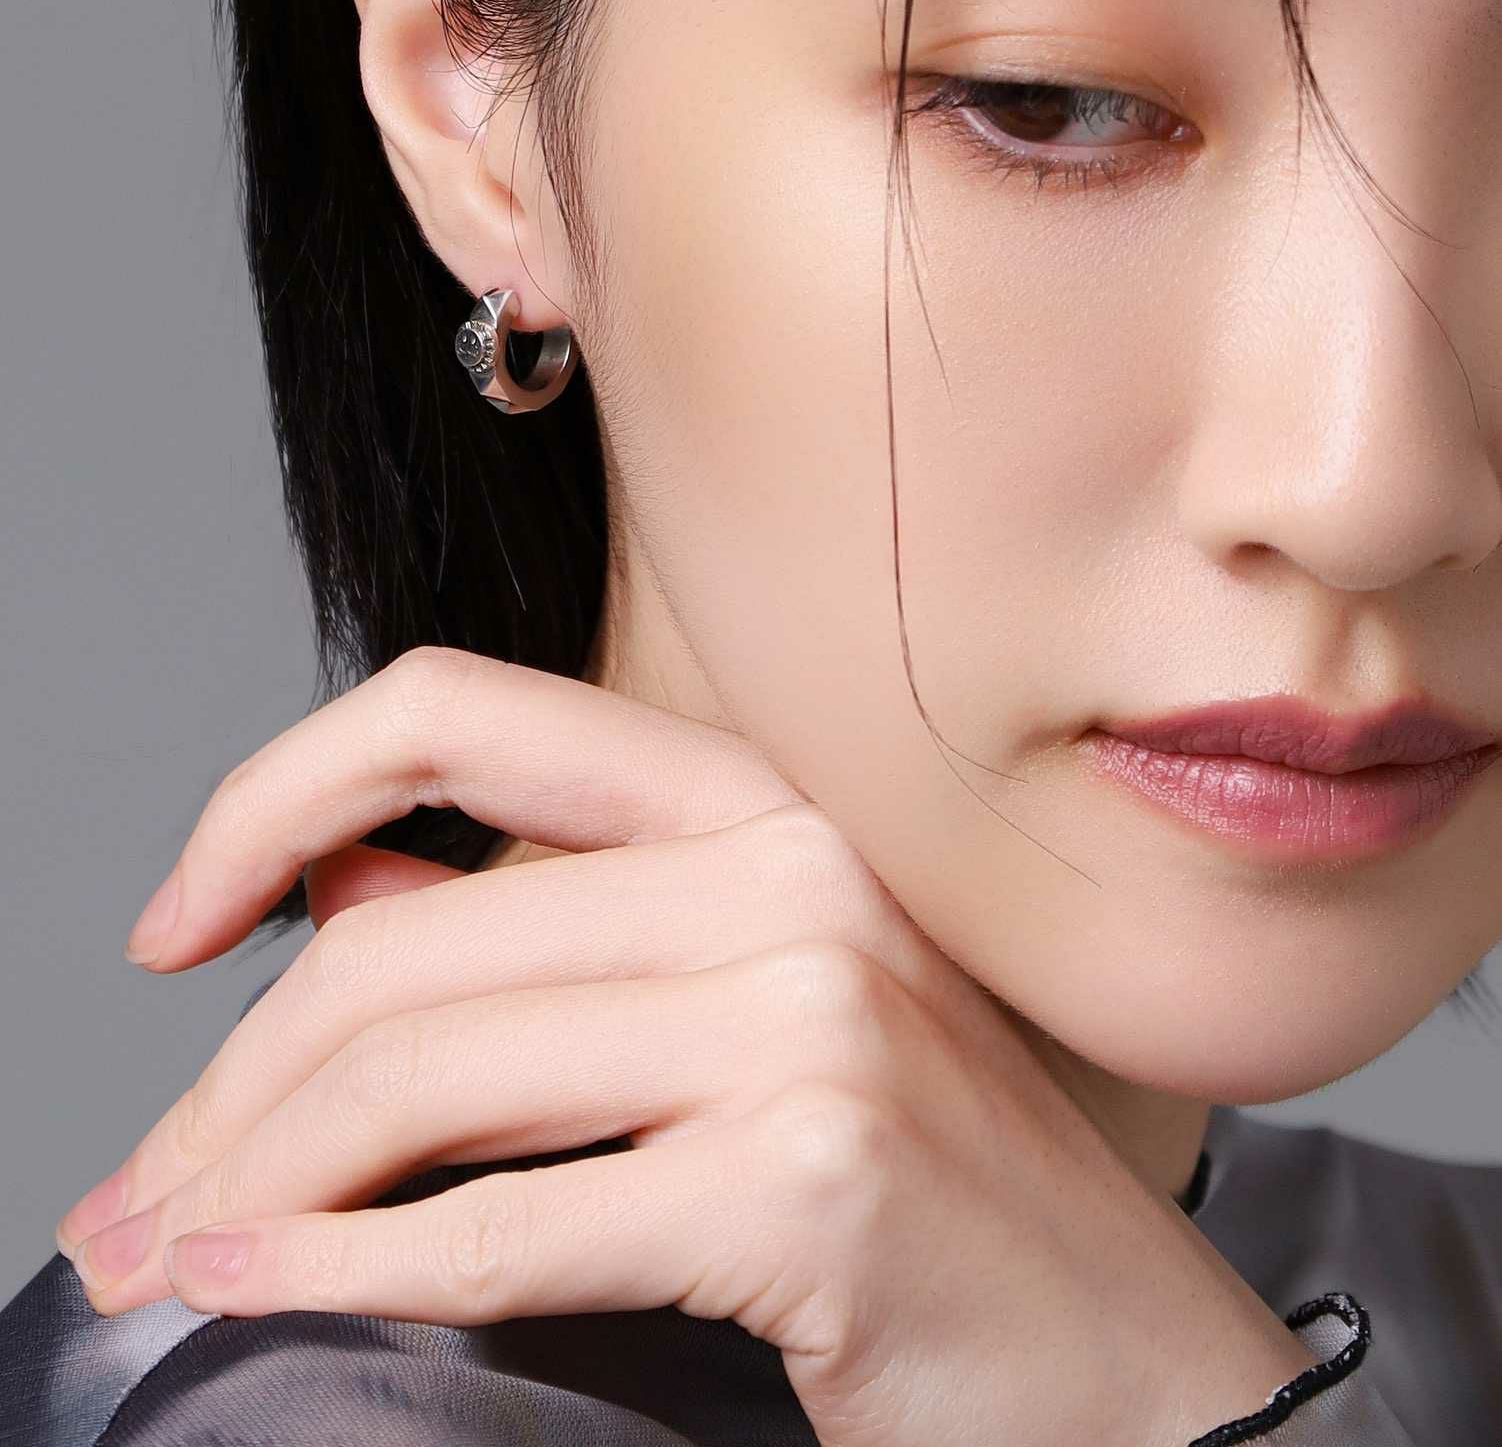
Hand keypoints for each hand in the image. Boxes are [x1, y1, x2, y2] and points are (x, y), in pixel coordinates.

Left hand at [56, 648, 1315, 1446]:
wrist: (1133, 1369)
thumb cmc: (934, 1194)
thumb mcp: (744, 1014)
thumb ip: (548, 939)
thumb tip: (334, 885)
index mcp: (762, 804)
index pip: (458, 712)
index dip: (275, 792)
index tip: (178, 920)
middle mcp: (789, 872)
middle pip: (406, 941)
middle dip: (231, 1082)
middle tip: (139, 1197)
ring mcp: (814, 1013)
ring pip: (430, 1074)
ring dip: (260, 1186)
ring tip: (174, 1259)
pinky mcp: (816, 1175)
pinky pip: (513, 1223)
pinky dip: (355, 1273)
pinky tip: (269, 1299)